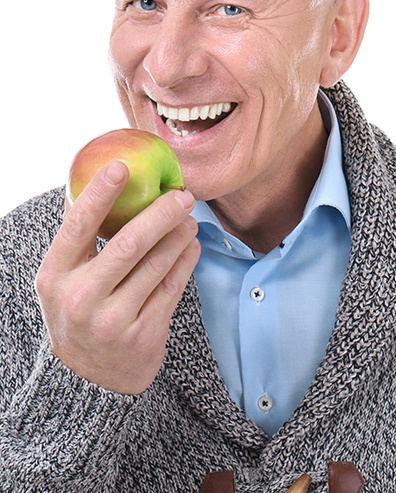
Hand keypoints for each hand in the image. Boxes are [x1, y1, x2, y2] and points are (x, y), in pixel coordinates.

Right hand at [35, 160, 199, 393]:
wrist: (89, 378)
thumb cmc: (78, 310)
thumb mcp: (63, 279)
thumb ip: (78, 238)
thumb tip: (98, 181)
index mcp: (55, 276)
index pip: (78, 227)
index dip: (100, 194)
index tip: (122, 167)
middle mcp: (81, 299)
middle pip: (128, 244)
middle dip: (161, 213)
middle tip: (182, 195)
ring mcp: (112, 321)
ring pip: (156, 265)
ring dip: (179, 235)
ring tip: (189, 218)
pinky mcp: (143, 335)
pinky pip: (172, 288)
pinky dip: (185, 261)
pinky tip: (191, 246)